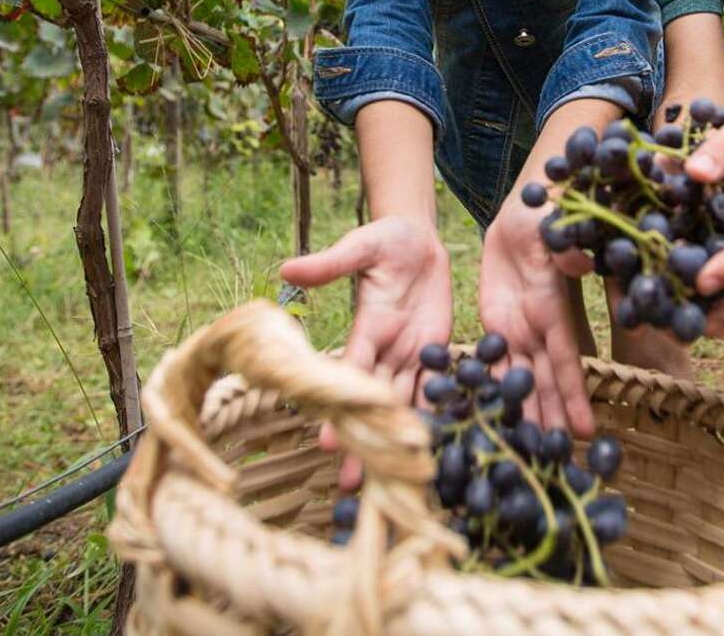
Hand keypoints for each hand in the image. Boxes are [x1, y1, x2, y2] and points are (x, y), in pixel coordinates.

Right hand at [279, 215, 451, 487]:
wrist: (418, 238)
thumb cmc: (384, 240)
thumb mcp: (359, 246)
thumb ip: (330, 263)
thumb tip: (286, 269)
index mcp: (365, 330)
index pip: (349, 375)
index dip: (340, 407)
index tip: (327, 442)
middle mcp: (384, 350)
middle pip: (372, 402)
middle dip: (363, 441)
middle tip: (353, 484)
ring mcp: (409, 353)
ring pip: (401, 402)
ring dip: (396, 438)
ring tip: (391, 479)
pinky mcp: (433, 349)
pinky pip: (435, 383)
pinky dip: (436, 411)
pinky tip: (437, 443)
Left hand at [479, 197, 594, 436]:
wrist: (524, 211)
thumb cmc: (547, 213)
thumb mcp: (556, 225)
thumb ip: (565, 248)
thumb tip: (579, 260)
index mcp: (553, 308)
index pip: (566, 359)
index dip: (574, 395)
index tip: (585, 431)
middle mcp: (539, 328)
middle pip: (545, 382)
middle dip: (550, 420)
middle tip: (553, 462)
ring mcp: (518, 329)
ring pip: (520, 380)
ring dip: (524, 415)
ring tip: (525, 452)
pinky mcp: (497, 324)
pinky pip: (494, 361)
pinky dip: (493, 389)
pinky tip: (489, 418)